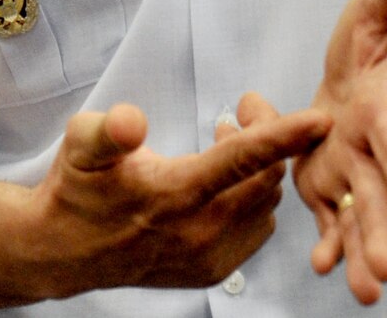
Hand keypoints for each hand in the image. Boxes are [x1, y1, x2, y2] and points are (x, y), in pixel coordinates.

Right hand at [30, 92, 329, 293]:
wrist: (65, 251)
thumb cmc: (77, 188)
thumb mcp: (81, 144)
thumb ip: (107, 130)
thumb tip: (131, 122)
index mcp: (174, 193)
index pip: (243, 160)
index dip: (284, 136)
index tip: (321, 118)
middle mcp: (199, 230)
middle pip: (267, 178)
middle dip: (266, 138)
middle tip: (237, 114)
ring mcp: (210, 255)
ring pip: (267, 204)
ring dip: (260, 172)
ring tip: (225, 148)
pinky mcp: (213, 271)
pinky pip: (258, 229)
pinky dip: (254, 201)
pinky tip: (226, 185)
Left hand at [293, 0, 386, 304]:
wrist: (378, 76)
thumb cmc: (381, 42)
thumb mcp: (382, 10)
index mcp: (384, 111)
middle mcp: (370, 149)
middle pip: (380, 194)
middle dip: (383, 232)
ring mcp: (351, 170)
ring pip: (357, 216)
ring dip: (358, 252)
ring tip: (365, 293)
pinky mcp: (327, 181)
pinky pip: (328, 218)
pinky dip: (328, 244)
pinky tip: (323, 269)